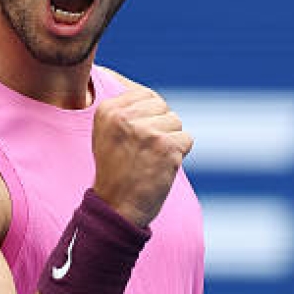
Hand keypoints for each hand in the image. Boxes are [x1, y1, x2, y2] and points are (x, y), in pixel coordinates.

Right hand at [91, 83, 192, 228]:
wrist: (116, 208)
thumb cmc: (114, 171)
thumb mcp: (106, 133)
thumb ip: (122, 109)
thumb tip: (136, 86)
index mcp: (107, 110)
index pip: (146, 96)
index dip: (149, 117)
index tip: (137, 139)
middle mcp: (125, 117)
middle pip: (162, 107)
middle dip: (160, 127)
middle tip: (145, 151)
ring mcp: (146, 131)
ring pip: (176, 122)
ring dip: (171, 141)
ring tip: (151, 159)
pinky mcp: (166, 147)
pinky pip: (187, 139)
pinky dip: (179, 154)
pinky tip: (161, 167)